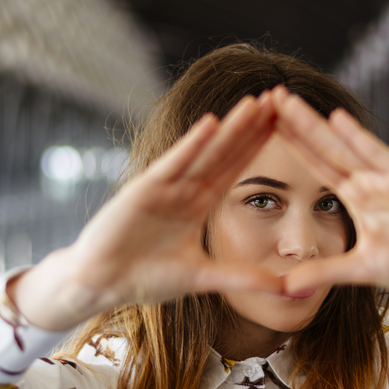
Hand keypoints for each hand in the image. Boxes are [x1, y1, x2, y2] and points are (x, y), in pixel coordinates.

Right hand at [11, 94, 282, 330]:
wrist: (102, 284)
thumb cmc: (146, 278)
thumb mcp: (203, 278)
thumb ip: (244, 279)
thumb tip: (287, 289)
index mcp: (196, 205)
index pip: (234, 170)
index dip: (258, 148)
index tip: (286, 126)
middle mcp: (183, 190)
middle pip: (225, 153)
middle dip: (252, 128)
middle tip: (280, 99)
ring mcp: (164, 186)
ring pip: (204, 153)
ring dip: (229, 129)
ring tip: (255, 104)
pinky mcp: (143, 189)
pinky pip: (173, 164)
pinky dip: (191, 145)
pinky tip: (211, 123)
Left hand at [271, 86, 388, 299]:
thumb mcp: (362, 270)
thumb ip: (324, 274)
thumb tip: (284, 287)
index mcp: (355, 198)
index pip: (313, 167)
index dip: (287, 148)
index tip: (258, 131)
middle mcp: (366, 181)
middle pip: (320, 147)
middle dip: (291, 124)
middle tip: (263, 99)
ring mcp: (385, 177)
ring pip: (340, 145)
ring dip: (313, 123)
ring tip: (285, 99)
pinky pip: (377, 155)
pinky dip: (357, 138)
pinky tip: (335, 118)